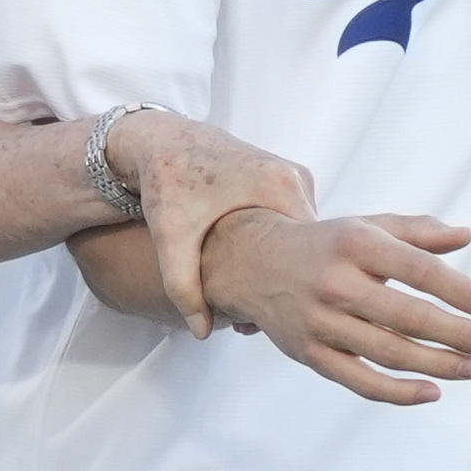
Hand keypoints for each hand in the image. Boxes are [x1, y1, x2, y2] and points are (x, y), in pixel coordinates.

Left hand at [110, 111, 317, 337]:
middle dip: (288, 280)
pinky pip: (290, 220)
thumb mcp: (171, 236)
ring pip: (300, 234)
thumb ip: (184, 286)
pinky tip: (251, 267)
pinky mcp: (279, 177)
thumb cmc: (165, 180)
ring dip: (283, 263)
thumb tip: (202, 331)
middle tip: (258, 313)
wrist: (156, 139)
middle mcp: (295, 177)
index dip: (295, 288)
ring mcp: (291, 175)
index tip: (269, 314)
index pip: (313, 252)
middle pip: (309, 244)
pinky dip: (276, 244)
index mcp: (281, 187)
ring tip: (254, 294)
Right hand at [204, 211, 470, 406]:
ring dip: (436, 364)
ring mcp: (321, 322)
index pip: (416, 269)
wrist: (252, 264)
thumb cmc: (324, 246)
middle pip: (406, 316)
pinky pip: (360, 381)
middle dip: (455, 334)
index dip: (456, 289)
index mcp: (355, 244)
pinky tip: (432, 392)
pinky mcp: (310, 354)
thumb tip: (464, 237)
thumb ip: (418, 232)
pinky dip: (398, 392)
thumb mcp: (367, 226)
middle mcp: (336, 283)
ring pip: (388, 352)